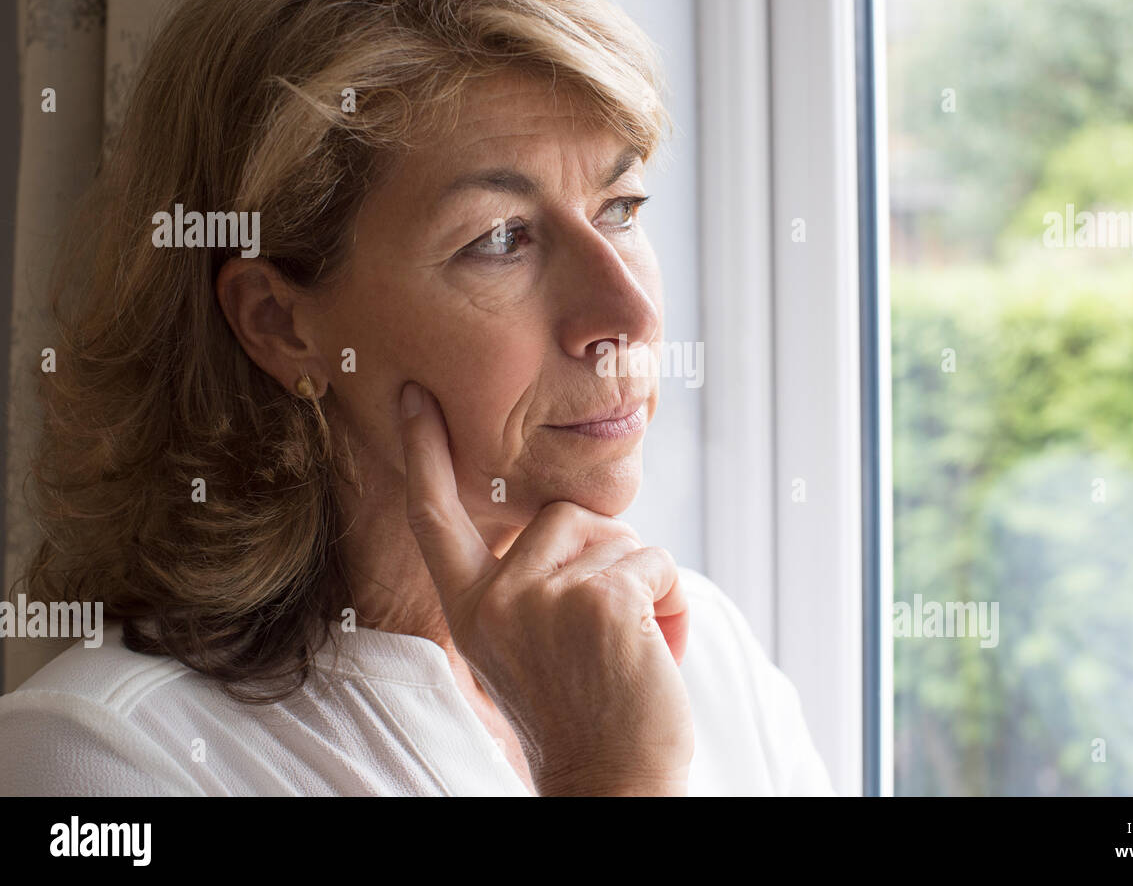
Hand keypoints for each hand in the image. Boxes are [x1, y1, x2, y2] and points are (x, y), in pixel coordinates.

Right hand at [399, 381, 692, 795]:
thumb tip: (575, 524)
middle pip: (565, 516)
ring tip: (638, 645)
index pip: (437, 517)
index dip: (426, 453)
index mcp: (472, 607)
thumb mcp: (531, 643)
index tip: (415, 397)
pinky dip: (673, 602)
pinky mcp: (600, 600)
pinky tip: (660, 648)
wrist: (611, 780)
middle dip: (608, 555)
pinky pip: (657, 562)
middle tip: (616, 626)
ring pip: (618, 538)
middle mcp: (497, 597)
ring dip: (645, 582)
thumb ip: (532, 582)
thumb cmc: (584, 712)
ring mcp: (545, 596)